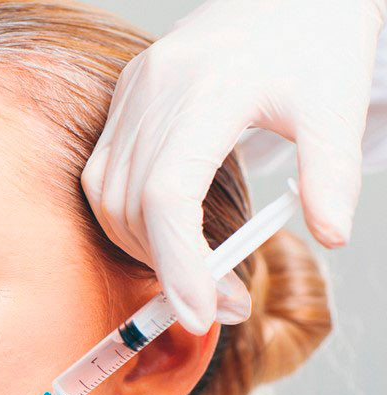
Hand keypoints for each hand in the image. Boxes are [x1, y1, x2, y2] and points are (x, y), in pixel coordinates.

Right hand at [81, 0, 385, 333]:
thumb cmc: (315, 35)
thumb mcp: (338, 104)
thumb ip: (332, 176)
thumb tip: (331, 237)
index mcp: (207, 88)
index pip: (168, 194)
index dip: (178, 263)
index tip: (202, 311)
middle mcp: (155, 90)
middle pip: (131, 205)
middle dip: (167, 268)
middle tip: (218, 304)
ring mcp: (133, 92)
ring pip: (106, 196)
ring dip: (141, 247)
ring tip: (194, 274)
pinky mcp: (127, 97)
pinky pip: (104, 174)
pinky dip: (127, 217)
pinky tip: (165, 234)